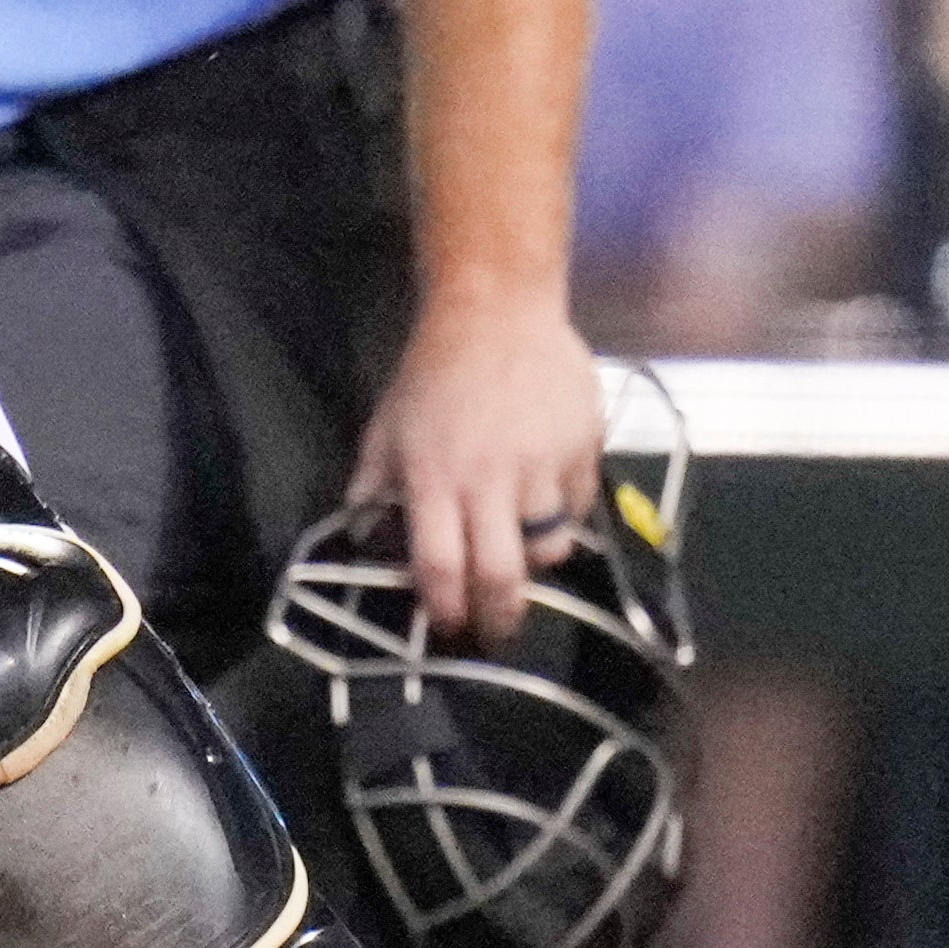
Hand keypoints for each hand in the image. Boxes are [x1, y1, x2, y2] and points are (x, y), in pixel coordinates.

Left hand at [352, 286, 608, 643]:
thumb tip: (363, 539)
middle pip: (501, 574)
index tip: (447, 628)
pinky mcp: (584, 452)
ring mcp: (543, 467)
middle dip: (499, 616)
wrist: (498, 316)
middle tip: (496, 630)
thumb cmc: (433, 376)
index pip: (439, 564)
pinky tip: (546, 504)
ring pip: (549, 546)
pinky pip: (578, 509)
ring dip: (534, 563)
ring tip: (520, 556)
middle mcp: (490, 480)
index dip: (445, 608)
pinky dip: (564, 519)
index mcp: (434, 478)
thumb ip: (372, 487)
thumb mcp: (386, 430)